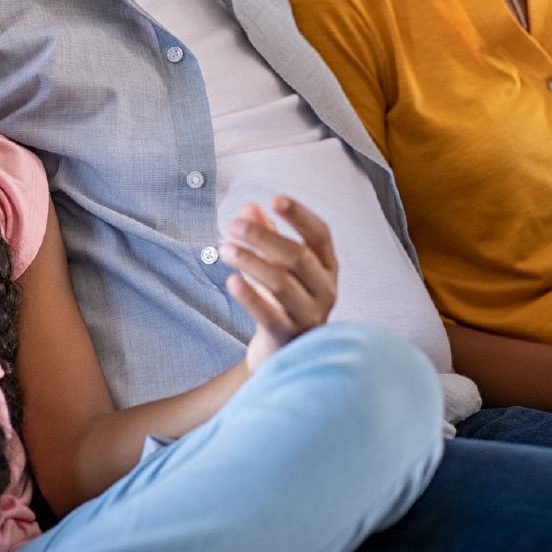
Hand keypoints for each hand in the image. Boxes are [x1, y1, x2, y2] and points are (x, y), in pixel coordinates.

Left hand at [220, 196, 337, 370]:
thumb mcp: (279, 266)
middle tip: (233, 225)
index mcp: (328, 267)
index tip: (275, 199)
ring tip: (224, 248)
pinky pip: (268, 314)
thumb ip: (267, 236)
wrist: (283, 353)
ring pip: (281, 282)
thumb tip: (249, 208)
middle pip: (297, 255)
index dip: (299, 215)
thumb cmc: (283, 302)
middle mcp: (325, 289)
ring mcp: (310, 315)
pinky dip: (249, 296)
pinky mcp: (288, 336)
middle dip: (263, 236)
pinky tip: (231, 280)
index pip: (320, 234)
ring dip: (250, 261)